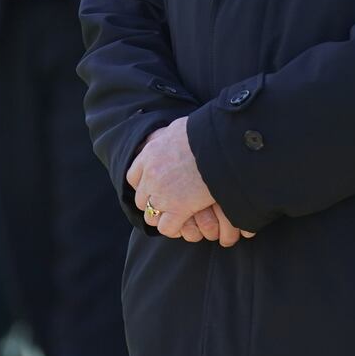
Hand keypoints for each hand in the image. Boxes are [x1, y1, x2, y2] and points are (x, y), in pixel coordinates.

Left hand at [127, 117, 253, 244]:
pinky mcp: (178, 208)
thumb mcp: (179, 127)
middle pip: (141, 198)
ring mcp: (163, 193)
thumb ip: (168, 136)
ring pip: (150, 215)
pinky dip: (174, 228)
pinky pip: (166, 227)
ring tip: (176, 215)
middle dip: (152, 201)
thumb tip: (168, 136)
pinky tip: (183, 223)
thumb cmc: (205, 132)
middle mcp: (151, 175)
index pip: (133, 176)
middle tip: (168, 202)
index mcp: (150, 154)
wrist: (221, 144)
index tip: (154, 186)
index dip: (144, 184)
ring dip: (162, 216)